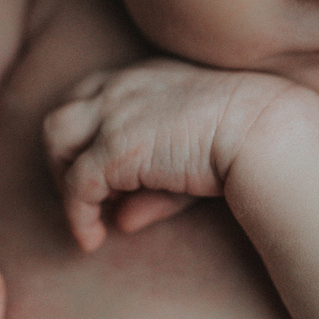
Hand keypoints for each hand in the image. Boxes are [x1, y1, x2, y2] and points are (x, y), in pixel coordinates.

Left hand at [43, 59, 293, 251]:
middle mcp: (122, 86)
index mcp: (143, 77)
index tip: (100, 176)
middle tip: (81, 199)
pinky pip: (77, 184)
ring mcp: (115, 112)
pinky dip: (77, 215)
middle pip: (64, 115)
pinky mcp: (116, 146)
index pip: (91, 96)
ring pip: (55, 138)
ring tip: (82, 216)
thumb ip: (152, 188)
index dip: (86, 137)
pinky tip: (92, 241)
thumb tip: (122, 223)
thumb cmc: (245, 139)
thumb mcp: (190, 160)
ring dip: (60, 177)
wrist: (263, 128)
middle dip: (63, 158)